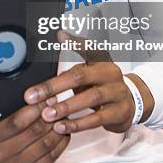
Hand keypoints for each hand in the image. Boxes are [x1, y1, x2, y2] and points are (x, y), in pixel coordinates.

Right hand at [0, 102, 69, 162]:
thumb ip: (7, 116)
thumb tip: (32, 97)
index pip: (16, 121)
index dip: (35, 108)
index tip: (44, 98)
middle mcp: (2, 155)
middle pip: (34, 131)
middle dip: (49, 115)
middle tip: (57, 104)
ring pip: (46, 144)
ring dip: (58, 128)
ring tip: (62, 117)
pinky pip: (51, 156)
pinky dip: (61, 142)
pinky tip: (62, 133)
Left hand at [24, 32, 142, 134]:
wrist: (130, 103)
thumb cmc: (102, 85)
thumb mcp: (90, 71)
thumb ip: (71, 67)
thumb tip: (54, 51)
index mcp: (101, 60)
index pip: (89, 48)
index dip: (75, 41)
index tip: (60, 35)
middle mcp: (110, 73)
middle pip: (80, 76)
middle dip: (54, 87)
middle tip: (33, 96)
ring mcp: (117, 93)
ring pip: (90, 98)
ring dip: (65, 107)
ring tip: (47, 114)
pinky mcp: (120, 113)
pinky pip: (97, 119)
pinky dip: (78, 124)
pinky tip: (62, 127)